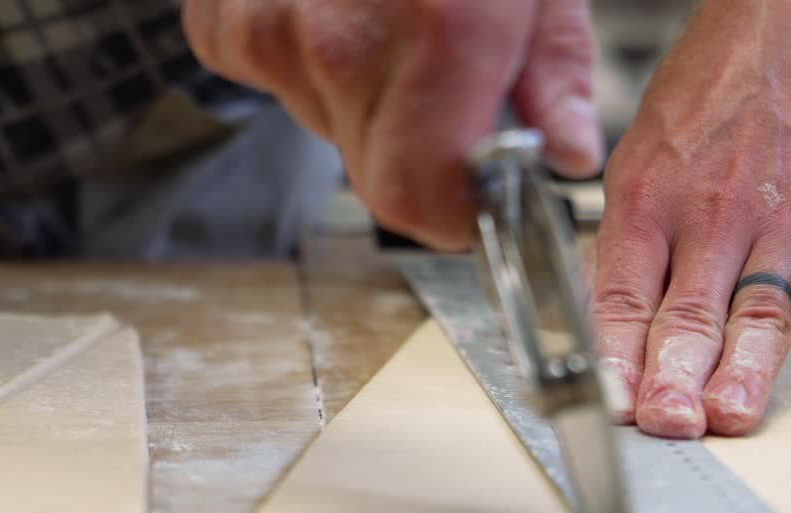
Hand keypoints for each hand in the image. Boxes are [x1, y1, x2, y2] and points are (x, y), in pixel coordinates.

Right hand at [183, 0, 603, 249]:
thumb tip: (565, 151)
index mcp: (437, 29)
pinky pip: (272, 84)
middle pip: (375, 180)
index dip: (454, 215)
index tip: (479, 202)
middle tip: (448, 92)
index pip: (418, 199)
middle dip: (422, 157)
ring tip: (393, 24)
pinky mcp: (225, 19)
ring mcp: (270, 28)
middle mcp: (339, 38)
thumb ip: (554, 68)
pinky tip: (337, 8)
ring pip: (328, 131)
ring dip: (367, 103)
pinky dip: (308, 63)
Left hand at [591, 0, 790, 437]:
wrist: (780, 48)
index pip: (626, 299)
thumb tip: (597, 334)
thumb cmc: (699, 120)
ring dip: (744, 366)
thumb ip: (621, 255)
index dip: (619, 358)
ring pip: (759, 306)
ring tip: (729, 413)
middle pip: (691, 312)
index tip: (613, 406)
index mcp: (649, 207)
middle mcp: (712, 214)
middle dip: (675, 375)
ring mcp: (782, 216)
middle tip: (667, 423)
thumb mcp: (631, 171)